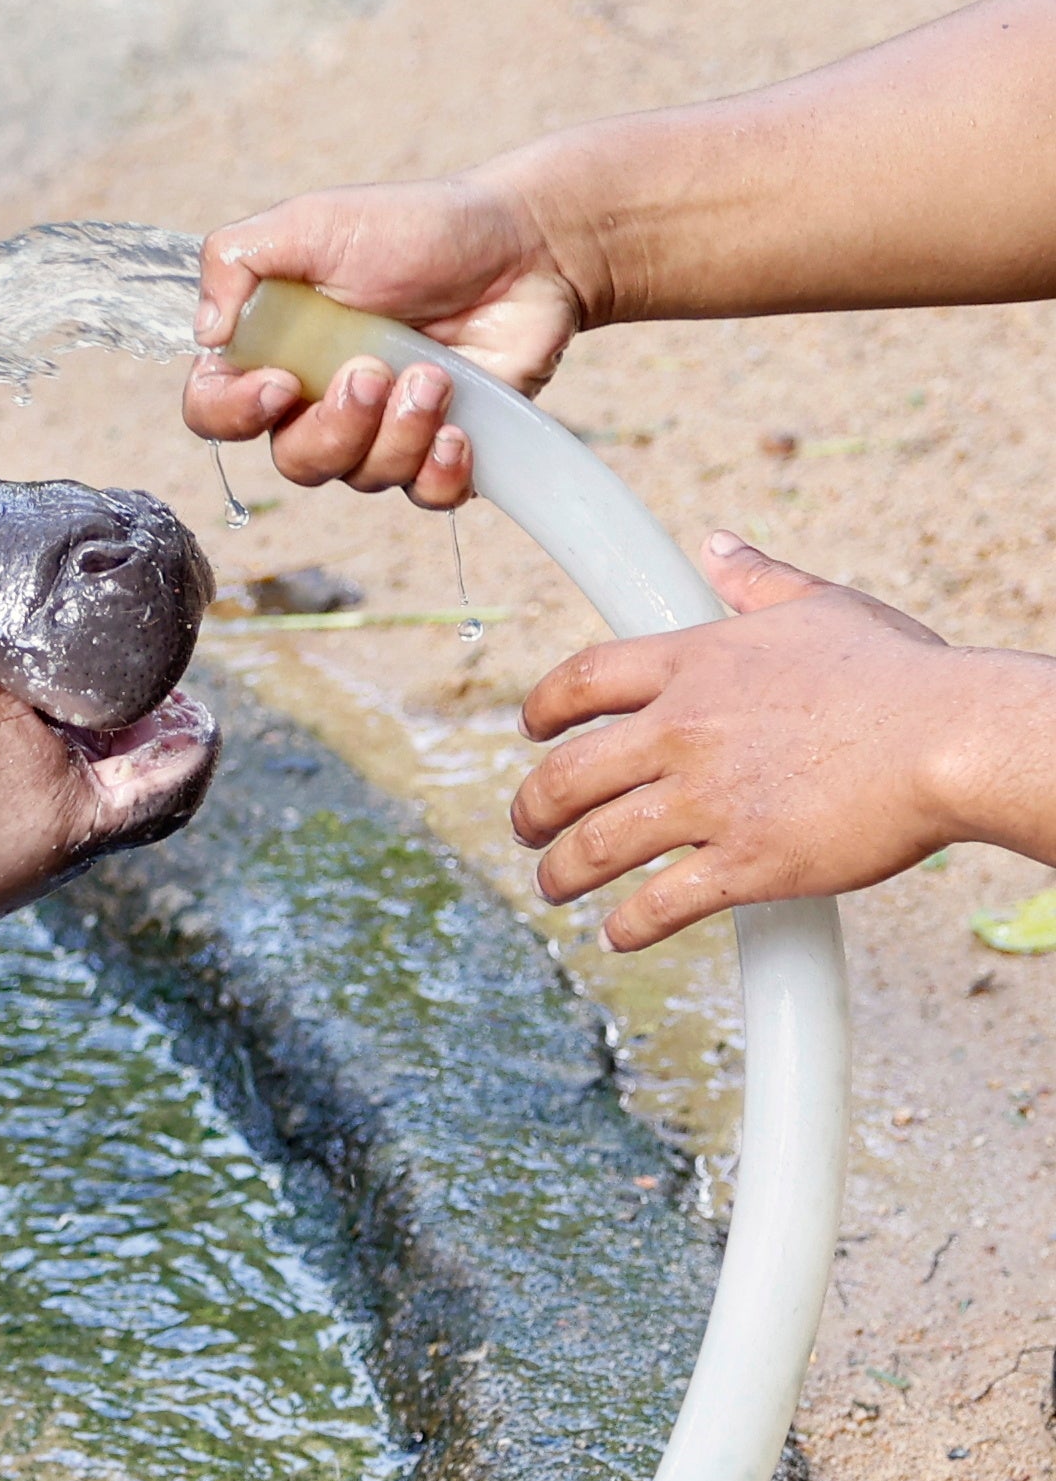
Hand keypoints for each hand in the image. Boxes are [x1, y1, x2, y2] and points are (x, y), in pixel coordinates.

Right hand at [183, 172, 590, 509]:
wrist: (525, 243)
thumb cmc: (417, 228)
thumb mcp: (311, 221)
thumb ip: (236, 260)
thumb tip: (206, 333)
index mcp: (275, 352)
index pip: (214, 412)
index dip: (233, 415)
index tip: (280, 384)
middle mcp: (319, 401)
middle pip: (293, 462)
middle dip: (335, 428)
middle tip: (375, 374)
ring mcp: (381, 431)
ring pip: (361, 478)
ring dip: (400, 433)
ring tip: (435, 376)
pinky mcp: (441, 450)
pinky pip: (424, 497)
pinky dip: (439, 472)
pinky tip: (460, 430)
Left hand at [509, 536, 1036, 949]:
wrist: (955, 738)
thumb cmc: (901, 673)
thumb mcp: (823, 607)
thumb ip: (759, 582)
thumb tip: (718, 545)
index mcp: (697, 665)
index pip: (582, 680)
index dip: (542, 709)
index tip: (529, 730)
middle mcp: (685, 731)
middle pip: (566, 775)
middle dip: (530, 809)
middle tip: (526, 827)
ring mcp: (709, 800)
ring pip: (594, 847)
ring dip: (560, 875)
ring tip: (553, 888)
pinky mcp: (746, 863)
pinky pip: (658, 905)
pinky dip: (626, 927)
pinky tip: (616, 935)